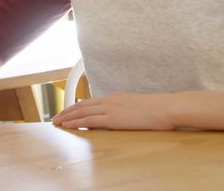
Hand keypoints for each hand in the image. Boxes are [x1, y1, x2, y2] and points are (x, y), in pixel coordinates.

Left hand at [52, 92, 176, 130]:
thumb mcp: (137, 108)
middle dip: (67, 112)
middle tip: (56, 118)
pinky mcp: (113, 118)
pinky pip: (89, 120)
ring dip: (67, 117)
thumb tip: (118, 119)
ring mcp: (110, 108)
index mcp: (115, 98)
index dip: (76, 107)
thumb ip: (125, 112)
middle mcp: (109, 100)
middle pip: (82, 105)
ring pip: (81, 112)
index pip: (90, 102)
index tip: (67, 112)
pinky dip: (76, 123)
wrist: (168, 107)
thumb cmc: (159, 110)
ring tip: (57, 122)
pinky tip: (67, 126)